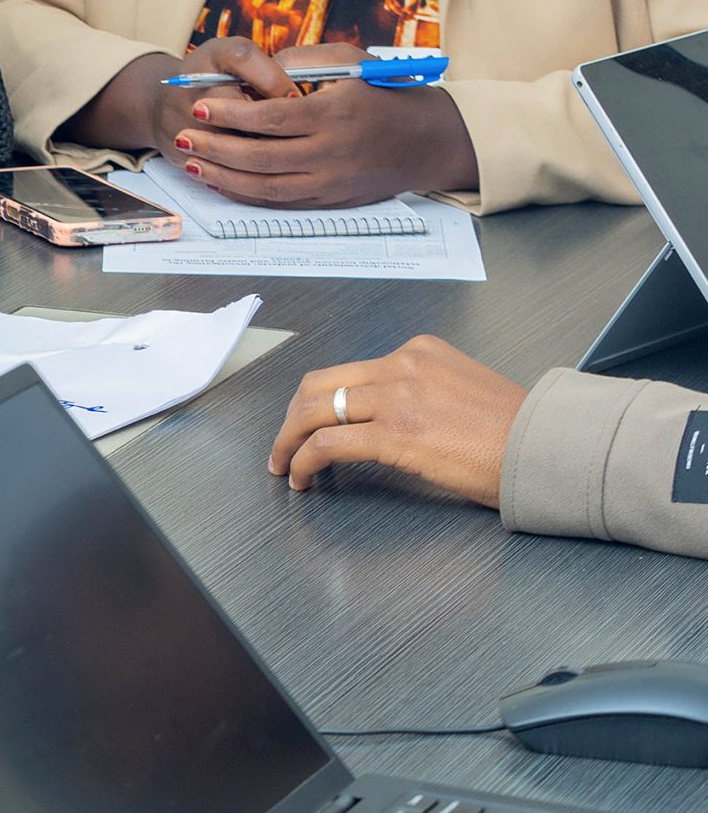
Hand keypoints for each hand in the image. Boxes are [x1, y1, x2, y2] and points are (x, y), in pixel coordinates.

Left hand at [164, 42, 478, 207]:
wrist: (427, 141)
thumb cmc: (384, 93)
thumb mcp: (349, 62)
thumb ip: (302, 59)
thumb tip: (260, 65)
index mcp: (335, 114)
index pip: (270, 118)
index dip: (230, 115)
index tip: (199, 106)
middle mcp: (333, 153)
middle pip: (260, 157)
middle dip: (214, 147)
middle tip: (182, 135)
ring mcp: (332, 182)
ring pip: (266, 186)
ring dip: (222, 176)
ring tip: (191, 161)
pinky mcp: (332, 201)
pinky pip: (281, 202)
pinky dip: (247, 194)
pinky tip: (221, 181)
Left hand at [267, 335, 527, 507]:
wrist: (547, 448)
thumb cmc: (518, 432)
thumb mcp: (464, 390)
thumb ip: (423, 392)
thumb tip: (390, 418)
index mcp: (419, 351)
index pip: (350, 371)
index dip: (319, 400)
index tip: (308, 422)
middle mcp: (401, 364)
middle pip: (319, 384)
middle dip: (291, 417)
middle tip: (282, 444)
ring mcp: (396, 396)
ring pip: (314, 411)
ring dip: (289, 440)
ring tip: (283, 465)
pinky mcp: (395, 433)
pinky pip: (329, 443)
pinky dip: (305, 460)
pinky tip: (303, 477)